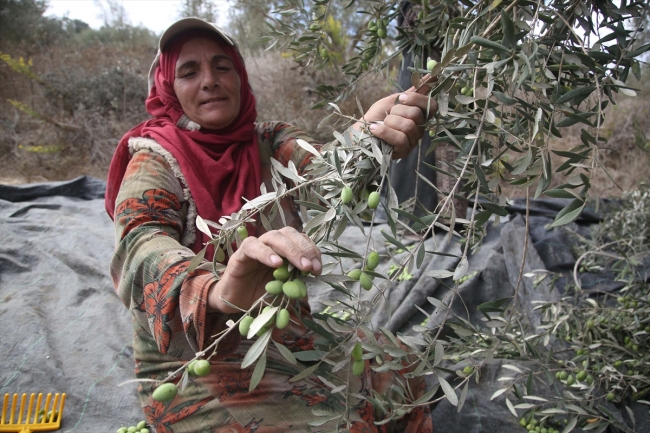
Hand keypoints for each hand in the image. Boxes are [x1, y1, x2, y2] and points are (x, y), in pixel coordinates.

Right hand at [207, 227, 321, 313]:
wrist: (237, 302)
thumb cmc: (261, 293)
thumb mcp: (284, 290)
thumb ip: (297, 283)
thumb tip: (312, 280)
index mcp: (284, 249)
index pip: (301, 240)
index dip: (312, 251)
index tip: (317, 269)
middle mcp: (271, 243)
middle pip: (290, 234)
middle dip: (304, 249)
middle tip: (311, 267)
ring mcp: (256, 246)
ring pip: (274, 236)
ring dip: (291, 250)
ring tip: (301, 266)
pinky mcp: (240, 253)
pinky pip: (253, 246)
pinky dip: (266, 253)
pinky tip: (276, 264)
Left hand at [354, 74, 437, 158]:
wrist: (361, 132)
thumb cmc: (377, 116)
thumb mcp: (392, 100)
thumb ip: (411, 92)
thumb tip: (432, 75)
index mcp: (420, 115)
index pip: (432, 105)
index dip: (416, 99)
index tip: (400, 98)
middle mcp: (419, 128)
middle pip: (418, 114)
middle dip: (398, 110)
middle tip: (388, 113)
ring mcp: (412, 141)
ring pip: (409, 126)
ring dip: (391, 121)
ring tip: (382, 122)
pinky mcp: (403, 151)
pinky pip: (400, 139)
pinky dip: (385, 132)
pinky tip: (375, 129)